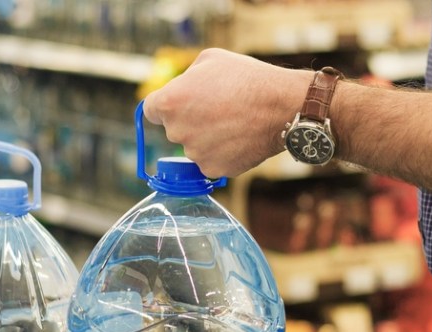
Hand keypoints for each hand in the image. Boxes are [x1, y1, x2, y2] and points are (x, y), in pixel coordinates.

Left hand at [143, 48, 313, 178]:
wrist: (281, 106)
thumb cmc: (247, 78)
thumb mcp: (210, 61)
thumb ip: (185, 78)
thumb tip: (180, 91)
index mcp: (170, 102)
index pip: (150, 110)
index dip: (166, 106)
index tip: (178, 105)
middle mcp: (177, 131)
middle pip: (173, 129)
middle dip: (189, 121)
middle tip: (216, 109)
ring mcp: (195, 154)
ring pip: (193, 146)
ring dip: (206, 138)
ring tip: (232, 122)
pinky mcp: (212, 170)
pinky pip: (210, 161)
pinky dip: (221, 153)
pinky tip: (238, 138)